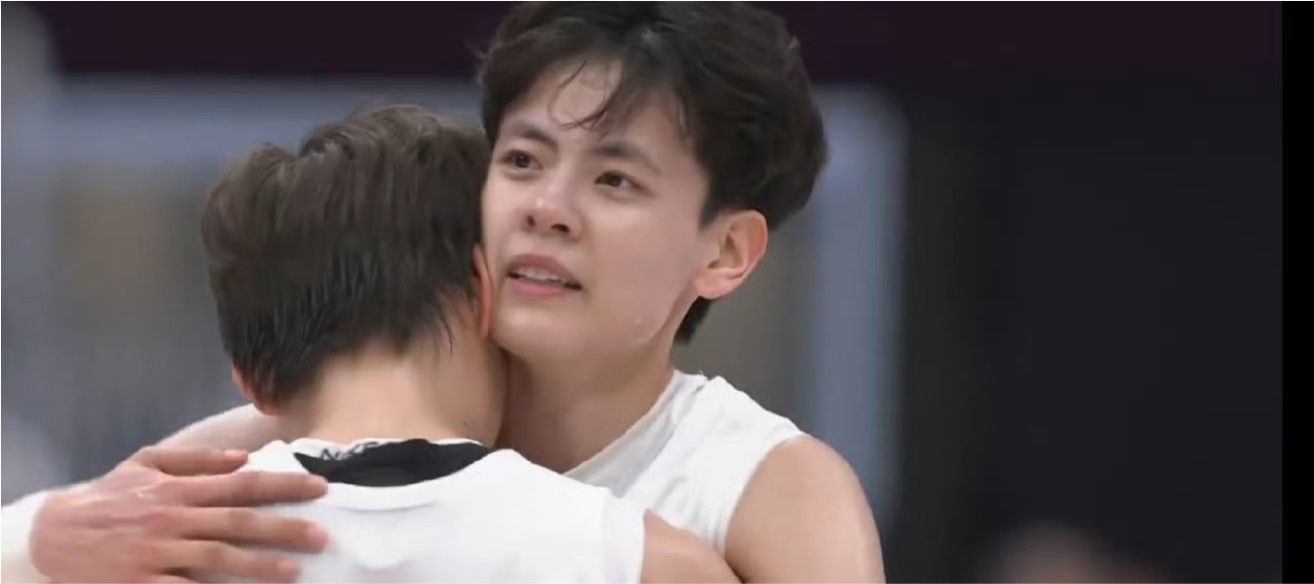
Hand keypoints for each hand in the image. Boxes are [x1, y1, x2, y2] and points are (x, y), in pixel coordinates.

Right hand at [30, 445, 328, 582]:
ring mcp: (158, 552)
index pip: (243, 484)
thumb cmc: (108, 497)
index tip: (319, 487)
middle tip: (321, 534)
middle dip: (284, 527)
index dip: (284, 485)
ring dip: (259, 565)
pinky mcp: (142, 582)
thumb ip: (197, 459)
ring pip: (219, 557)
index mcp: (179, 488)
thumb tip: (244, 457)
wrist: (53, 534)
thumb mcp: (146, 463)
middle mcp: (173, 518)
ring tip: (294, 570)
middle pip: (239, 521)